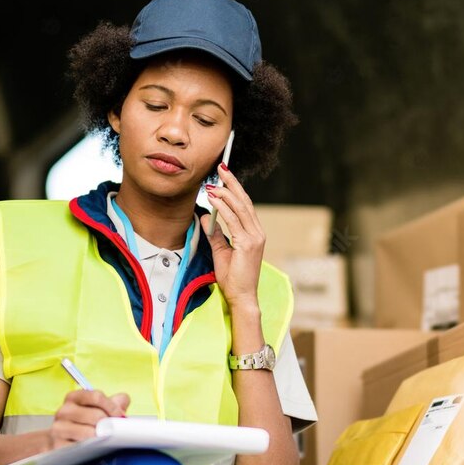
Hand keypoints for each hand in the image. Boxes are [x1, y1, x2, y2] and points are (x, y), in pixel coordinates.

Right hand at [45, 389, 128, 450]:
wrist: (60, 442)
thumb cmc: (84, 424)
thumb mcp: (97, 409)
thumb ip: (113, 402)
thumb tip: (123, 400)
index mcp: (74, 398)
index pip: (96, 396)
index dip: (112, 407)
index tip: (121, 416)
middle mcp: (64, 411)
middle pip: (96, 415)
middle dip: (109, 424)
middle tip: (114, 431)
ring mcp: (59, 429)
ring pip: (89, 433)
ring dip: (101, 438)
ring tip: (105, 440)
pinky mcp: (59, 445)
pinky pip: (81, 448)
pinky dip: (91, 449)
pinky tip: (94, 449)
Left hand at [201, 164, 265, 309]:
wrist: (242, 297)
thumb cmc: (233, 278)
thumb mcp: (221, 252)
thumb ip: (216, 234)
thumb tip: (206, 217)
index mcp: (254, 234)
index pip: (245, 206)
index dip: (235, 189)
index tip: (225, 176)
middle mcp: (257, 233)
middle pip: (245, 201)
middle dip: (232, 183)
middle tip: (222, 167)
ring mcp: (254, 238)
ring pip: (240, 208)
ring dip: (225, 193)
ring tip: (213, 182)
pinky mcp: (247, 244)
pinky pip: (233, 220)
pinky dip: (222, 207)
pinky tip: (213, 199)